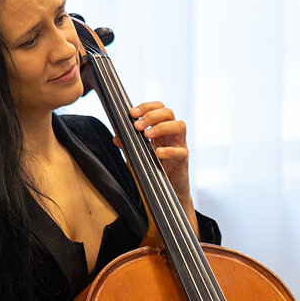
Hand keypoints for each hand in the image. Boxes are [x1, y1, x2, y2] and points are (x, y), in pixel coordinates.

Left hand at [114, 101, 198, 234]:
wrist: (166, 194)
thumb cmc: (154, 171)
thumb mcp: (139, 156)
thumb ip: (129, 146)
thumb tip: (116, 137)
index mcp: (162, 130)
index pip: (159, 108)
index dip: (146, 106)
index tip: (131, 113)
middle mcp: (172, 134)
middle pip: (169, 112)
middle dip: (151, 115)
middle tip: (137, 125)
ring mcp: (180, 146)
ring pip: (180, 126)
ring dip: (162, 127)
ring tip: (147, 135)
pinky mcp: (183, 161)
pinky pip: (180, 151)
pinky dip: (168, 150)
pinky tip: (157, 154)